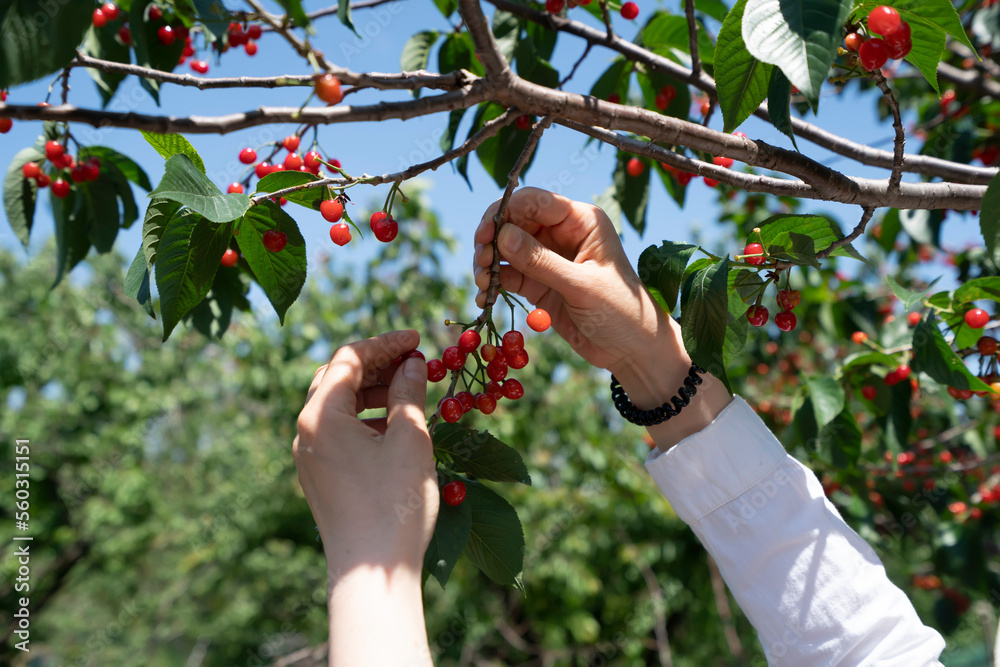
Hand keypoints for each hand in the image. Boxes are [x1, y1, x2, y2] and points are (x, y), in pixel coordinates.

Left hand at [294, 330, 435, 665]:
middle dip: (378, 364)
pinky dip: (367, 419)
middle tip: (415, 361)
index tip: (418, 340)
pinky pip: (339, 432)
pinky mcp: (320, 477)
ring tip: (413, 392)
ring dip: (374, 392)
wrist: (370, 572)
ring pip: (338, 406)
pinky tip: (397, 427)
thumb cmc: (394, 501)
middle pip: (337, 378)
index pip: (348, 358)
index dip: (385, 343)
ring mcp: (309, 457)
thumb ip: (409, 393)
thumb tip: (413, 364)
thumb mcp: (409, 439)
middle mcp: (305, 432)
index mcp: (320, 415)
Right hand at [474, 188, 683, 396]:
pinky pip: (507, 275)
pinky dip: (492, 283)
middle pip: (513, 222)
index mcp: (580, 221)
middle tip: (480, 262)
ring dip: (487, 262)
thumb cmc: (620, 311)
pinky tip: (484, 298)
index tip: (485, 235)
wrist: (632, 349)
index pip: (534, 202)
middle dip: (491, 239)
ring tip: (481, 283)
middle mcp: (562, 233)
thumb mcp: (581, 286)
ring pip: (506, 248)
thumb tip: (501, 236)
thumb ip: (541, 262)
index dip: (504, 212)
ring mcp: (548, 258)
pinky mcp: (538, 283)